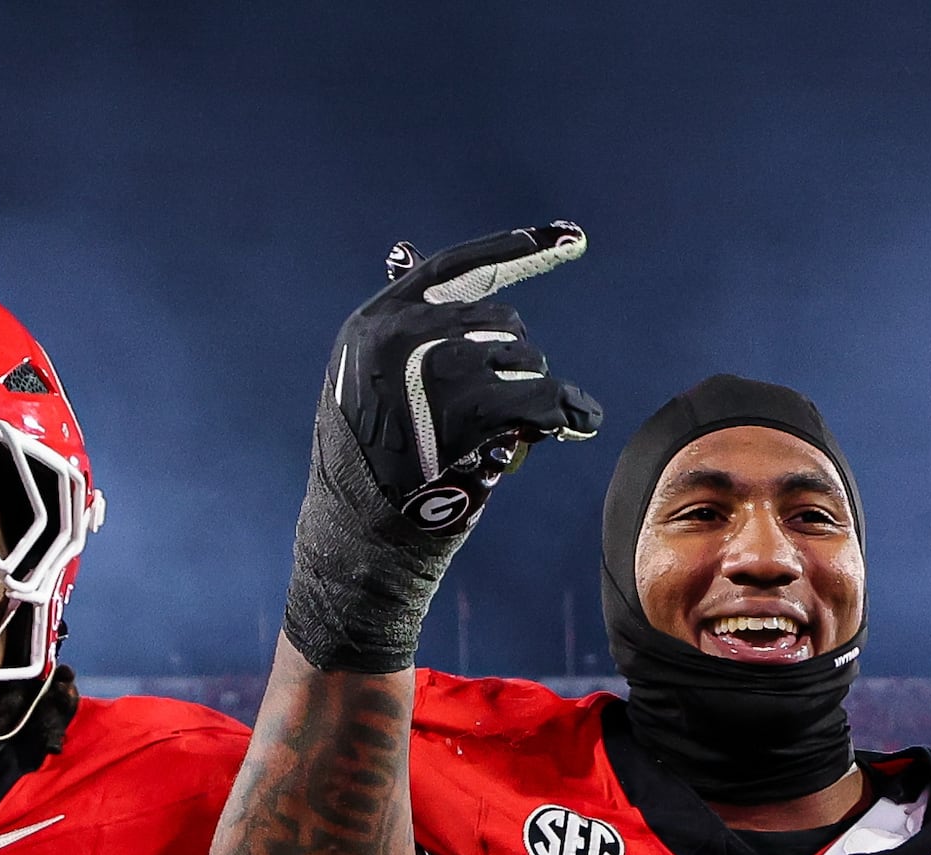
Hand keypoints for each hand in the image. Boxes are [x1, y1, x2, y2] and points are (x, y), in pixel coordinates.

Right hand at [285, 225, 602, 674]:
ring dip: (532, 395)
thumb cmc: (366, 470)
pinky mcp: (467, 409)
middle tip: (511, 409)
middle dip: (517, 362)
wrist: (355, 541)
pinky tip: (575, 424)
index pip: (458, 266)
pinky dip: (563, 412)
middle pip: (501, 320)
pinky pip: (540, 396)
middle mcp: (402, 333)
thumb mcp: (366, 383)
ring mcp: (433, 367)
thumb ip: (398, 325)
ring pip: (525, 359)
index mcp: (376, 320)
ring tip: (507, 435)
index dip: (520, 248)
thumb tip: (404, 247)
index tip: (573, 237)